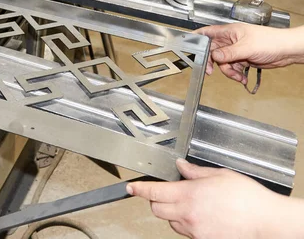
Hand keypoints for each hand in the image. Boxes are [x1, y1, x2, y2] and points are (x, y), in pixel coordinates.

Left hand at [126, 159, 302, 238]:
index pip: (154, 191)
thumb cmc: (247, 197)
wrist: (265, 220)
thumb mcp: (219, 174)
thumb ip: (194, 172)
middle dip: (157, 200)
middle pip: (157, 209)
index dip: (139, 189)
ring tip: (190, 205)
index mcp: (189, 194)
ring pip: (170, 222)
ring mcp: (194, 229)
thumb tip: (180, 166)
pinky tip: (200, 216)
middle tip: (166, 193)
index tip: (131, 188)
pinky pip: (185, 232)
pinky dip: (185, 224)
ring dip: (172, 213)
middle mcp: (188, 214)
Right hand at [195, 24, 303, 83]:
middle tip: (211, 72)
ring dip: (228, 71)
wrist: (286, 51)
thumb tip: (214, 57)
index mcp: (229, 31)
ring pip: (222, 63)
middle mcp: (230, 40)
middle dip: (213, 63)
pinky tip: (242, 77)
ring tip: (237, 76)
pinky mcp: (242, 59)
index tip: (187, 46)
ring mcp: (235, 50)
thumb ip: (228, 53)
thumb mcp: (246, 47)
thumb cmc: (271, 41)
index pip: (207, 32)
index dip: (196, 38)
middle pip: (212, 52)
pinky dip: (235, 74)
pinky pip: (232, 68)